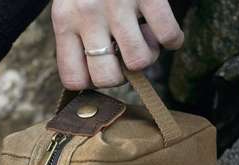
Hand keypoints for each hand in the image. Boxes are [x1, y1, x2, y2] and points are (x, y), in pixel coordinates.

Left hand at [51, 0, 183, 89]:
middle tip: (125, 56)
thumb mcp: (71, 3)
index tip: (101, 68)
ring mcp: (118, 3)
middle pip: (108, 78)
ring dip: (149, 56)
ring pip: (139, 62)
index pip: (73, 79)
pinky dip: (174, 40)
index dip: (91, 82)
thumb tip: (101, 77)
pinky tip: (169, 34)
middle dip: (122, 75)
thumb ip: (76, 36)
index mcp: (64, 21)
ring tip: (146, 39)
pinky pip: (167, 35)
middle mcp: (88, 15)